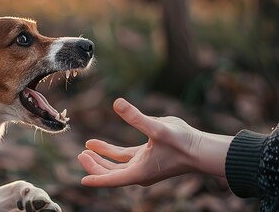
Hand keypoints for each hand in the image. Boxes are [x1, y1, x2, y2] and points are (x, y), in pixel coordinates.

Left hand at [78, 98, 230, 186]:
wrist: (202, 150)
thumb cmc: (184, 143)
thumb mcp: (158, 128)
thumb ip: (136, 117)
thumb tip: (117, 102)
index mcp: (140, 171)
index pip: (112, 179)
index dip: (96, 178)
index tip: (81, 181)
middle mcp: (140, 172)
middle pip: (111, 173)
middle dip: (94, 165)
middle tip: (80, 155)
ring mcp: (143, 165)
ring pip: (117, 165)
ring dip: (101, 158)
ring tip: (86, 148)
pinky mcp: (147, 157)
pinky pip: (125, 157)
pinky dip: (112, 153)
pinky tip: (102, 145)